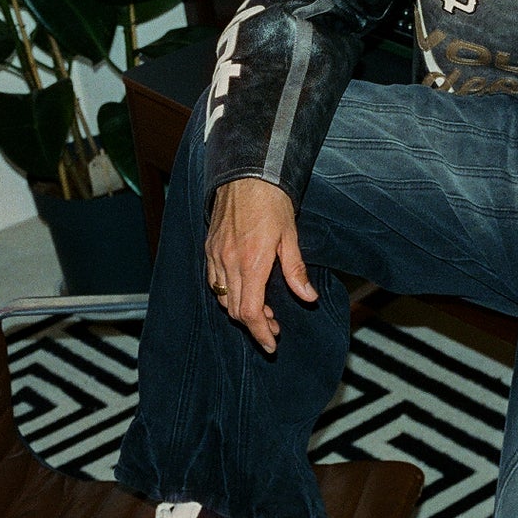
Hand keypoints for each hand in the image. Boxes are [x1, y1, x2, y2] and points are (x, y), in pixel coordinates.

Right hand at [205, 179, 316, 355]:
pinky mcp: (210, 248)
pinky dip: (227, 293)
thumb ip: (296, 270)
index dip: (261, 333)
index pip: (251, 312)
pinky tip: (243, 289)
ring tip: (263, 309)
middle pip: (235, 310)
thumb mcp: (291, 236)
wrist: (246, 174)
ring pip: (222, 298)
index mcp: (252, 263)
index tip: (271, 343)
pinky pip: (213, 281)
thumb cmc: (272, 201)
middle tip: (274, 327)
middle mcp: (229, 262)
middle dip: (254, 325)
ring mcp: (216, 255)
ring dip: (240, 310)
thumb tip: (307, 296)